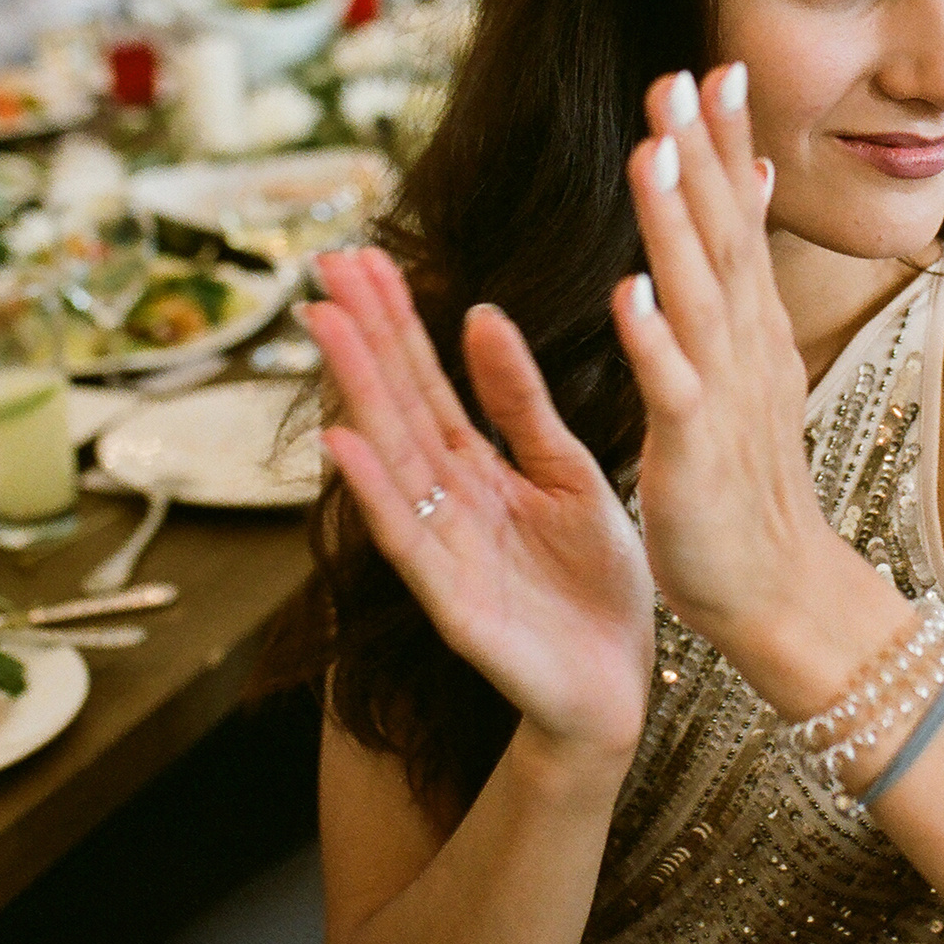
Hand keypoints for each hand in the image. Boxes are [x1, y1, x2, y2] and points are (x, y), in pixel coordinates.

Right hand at [304, 248, 654, 762]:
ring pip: (392, 459)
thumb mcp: (567, 475)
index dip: (397, 321)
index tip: (364, 256)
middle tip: (326, 267)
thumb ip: (523, 404)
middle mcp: (448, 504)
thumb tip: (481, 315)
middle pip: (399, 406)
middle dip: (364, 337)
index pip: (427, 382)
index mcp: (480, 471)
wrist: (616, 687)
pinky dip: (375, 493)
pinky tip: (343, 444)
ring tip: (326, 328)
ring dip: (357, 393)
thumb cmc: (591, 585)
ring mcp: (444, 552)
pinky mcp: (454, 606)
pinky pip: (408, 541)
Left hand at [612, 66, 872, 678]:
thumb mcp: (752, 362)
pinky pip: (673, 388)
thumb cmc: (750, 480)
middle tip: (680, 75)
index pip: (740, 216)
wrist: (780, 590)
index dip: (725, 142)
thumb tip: (752, 180)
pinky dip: (656, 340)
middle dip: (701, 155)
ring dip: (676, 223)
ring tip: (654, 153)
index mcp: (748, 326)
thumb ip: (744, 273)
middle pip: (724, 235)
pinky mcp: (695, 450)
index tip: (712, 66)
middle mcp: (744, 347)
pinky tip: (631, 292)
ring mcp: (724, 396)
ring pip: (699, 295)